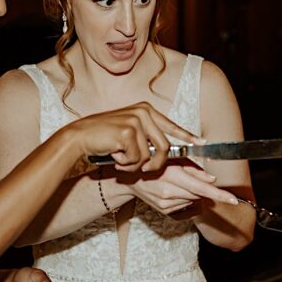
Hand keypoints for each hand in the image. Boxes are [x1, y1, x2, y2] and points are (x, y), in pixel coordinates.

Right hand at [64, 102, 201, 172]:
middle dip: (157, 165)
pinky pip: (137, 159)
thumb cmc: (103, 137)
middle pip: (165, 147)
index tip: (201, 143)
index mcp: (146, 110)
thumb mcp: (128, 132)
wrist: (80, 136)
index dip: (187, 136)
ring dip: (136, 165)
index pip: (171, 125)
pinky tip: (115, 156)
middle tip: (145, 171)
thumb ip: (147, 136)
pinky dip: (126, 164)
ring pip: (150, 156)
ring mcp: (136, 121)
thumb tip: (165, 151)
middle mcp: (143, 112)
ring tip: (122, 160)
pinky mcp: (128, 132)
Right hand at [117, 161, 238, 215]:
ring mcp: (166, 204)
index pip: (202, 188)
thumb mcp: (173, 159)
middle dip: (201, 188)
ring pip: (193, 201)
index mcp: (172, 175)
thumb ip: (194, 169)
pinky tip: (176, 192)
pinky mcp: (163, 211)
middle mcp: (169, 192)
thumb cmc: (153, 162)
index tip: (233, 200)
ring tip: (179, 183)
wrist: (130, 178)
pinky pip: (184, 207)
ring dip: (192, 193)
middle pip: (199, 195)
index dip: (219, 195)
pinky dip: (185, 200)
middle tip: (190, 177)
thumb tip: (212, 180)